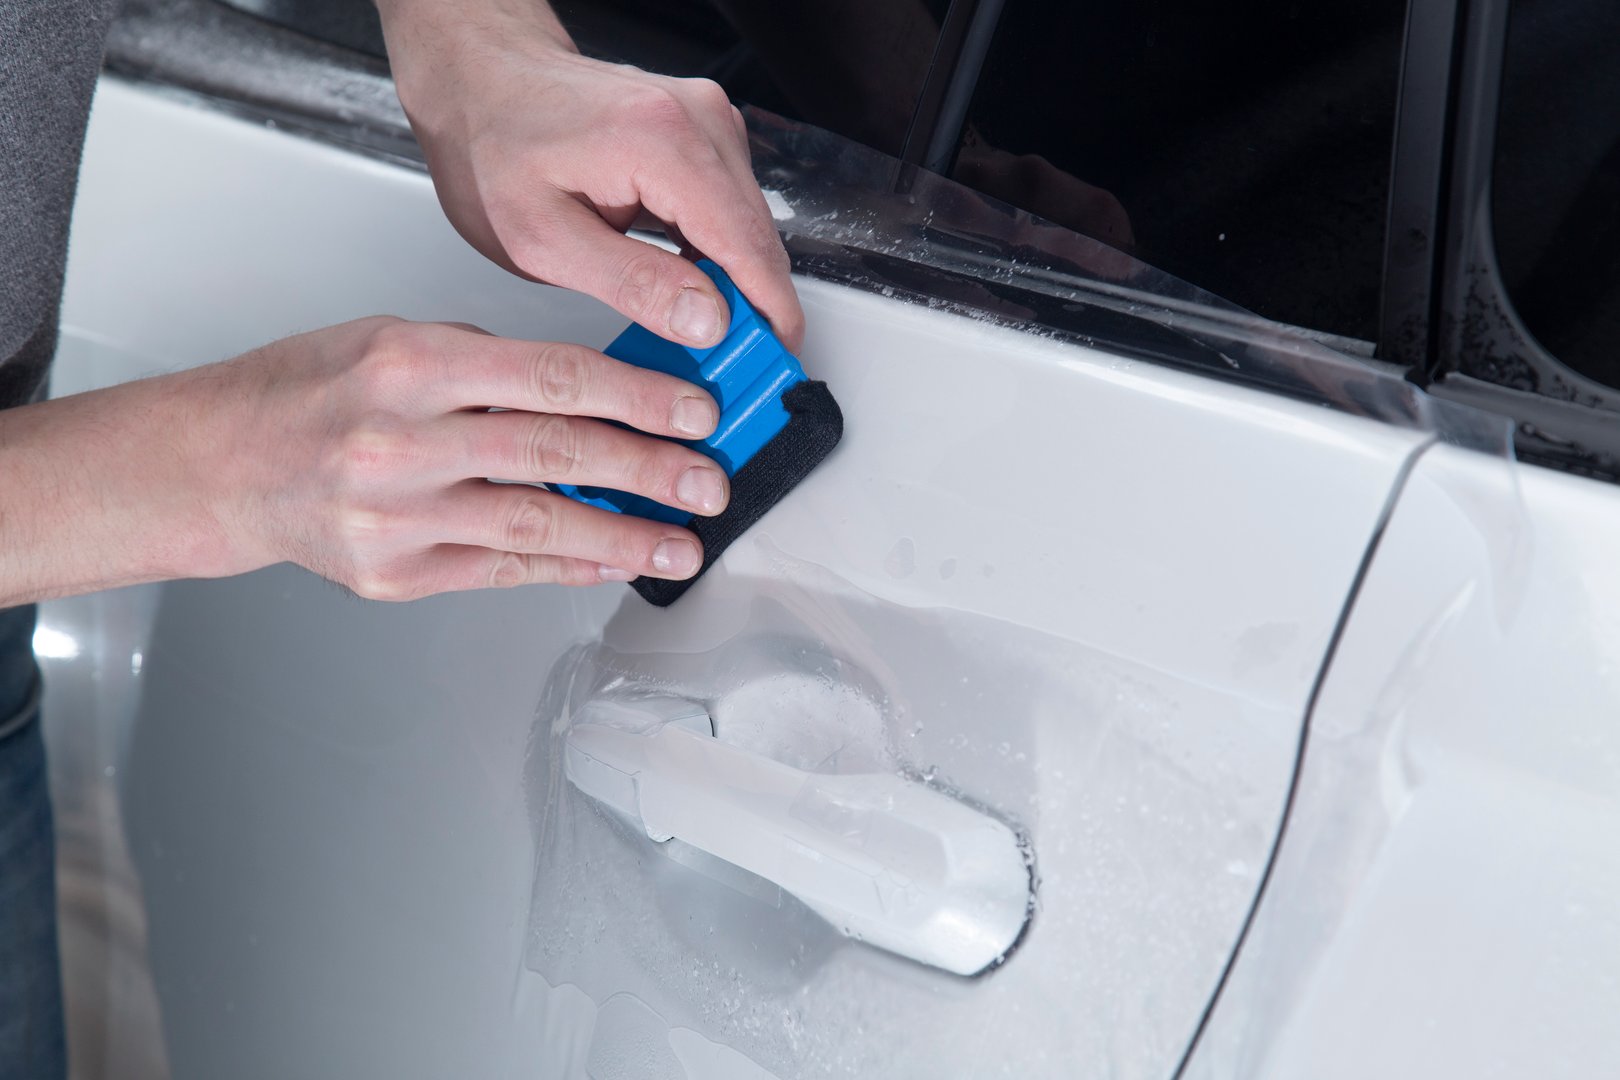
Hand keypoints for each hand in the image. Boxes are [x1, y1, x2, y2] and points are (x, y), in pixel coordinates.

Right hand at [0, 318, 729, 604]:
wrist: (221, 465)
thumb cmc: (309, 392)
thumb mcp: (395, 340)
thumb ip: (491, 365)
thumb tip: (598, 392)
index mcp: (411, 364)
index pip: (553, 377)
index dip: (638, 398)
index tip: (696, 412)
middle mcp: (402, 440)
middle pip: (556, 453)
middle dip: (650, 470)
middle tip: (709, 481)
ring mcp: (397, 515)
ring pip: (538, 526)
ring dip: (624, 536)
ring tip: (683, 543)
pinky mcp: (395, 574)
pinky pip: (502, 572)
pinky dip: (567, 568)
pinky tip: (614, 562)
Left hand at [375, 0, 804, 351]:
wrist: (483, 86)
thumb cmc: (496, 150)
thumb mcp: (543, 239)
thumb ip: (632, 282)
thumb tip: (709, 321)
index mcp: (661, 141)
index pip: (748, 246)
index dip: (771, 318)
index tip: (773, 369)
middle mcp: (698, 120)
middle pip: (758, 239)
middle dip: (752, 311)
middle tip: (729, 373)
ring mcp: (708, 121)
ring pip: (750, 228)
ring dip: (734, 286)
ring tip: (700, 338)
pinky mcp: (705, 131)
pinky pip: (732, 210)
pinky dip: (717, 256)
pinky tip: (689, 291)